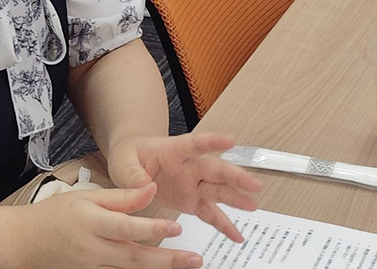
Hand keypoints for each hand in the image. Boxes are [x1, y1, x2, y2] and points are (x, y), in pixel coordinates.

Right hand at [16, 183, 203, 268]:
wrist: (25, 243)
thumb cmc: (55, 215)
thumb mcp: (85, 198)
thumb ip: (120, 197)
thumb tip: (150, 189)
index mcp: (90, 222)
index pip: (125, 227)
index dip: (151, 228)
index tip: (176, 226)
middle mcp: (93, 249)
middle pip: (134, 257)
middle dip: (167, 260)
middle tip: (194, 259)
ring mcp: (92, 267)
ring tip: (185, 266)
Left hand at [105, 134, 261, 241]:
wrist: (132, 161)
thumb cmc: (130, 156)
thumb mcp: (123, 162)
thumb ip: (132, 174)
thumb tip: (144, 186)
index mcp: (172, 151)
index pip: (194, 144)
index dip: (212, 142)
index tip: (230, 141)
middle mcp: (187, 167)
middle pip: (214, 169)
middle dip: (234, 176)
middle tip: (253, 184)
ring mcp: (192, 184)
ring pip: (218, 190)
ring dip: (236, 198)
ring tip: (253, 206)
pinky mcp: (191, 201)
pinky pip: (210, 213)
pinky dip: (223, 225)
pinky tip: (237, 235)